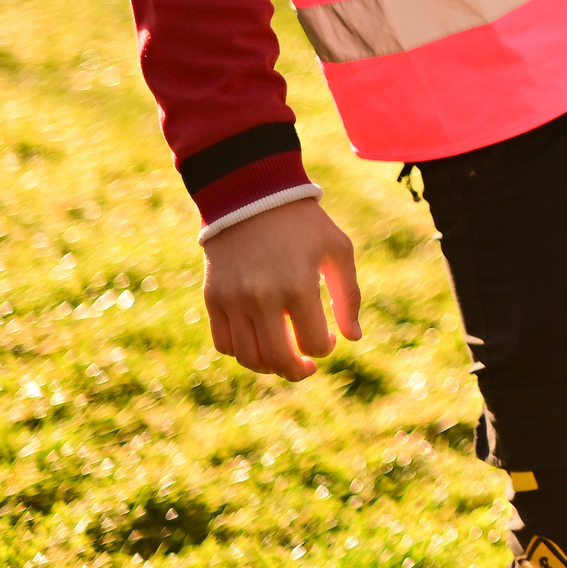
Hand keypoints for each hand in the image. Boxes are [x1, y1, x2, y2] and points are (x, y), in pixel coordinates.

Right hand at [202, 197, 362, 380]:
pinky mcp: (213, 299)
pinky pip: (224, 343)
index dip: (325, 348)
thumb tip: (353, 338)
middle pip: (278, 359)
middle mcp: (261, 297)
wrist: (252, 196)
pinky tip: (259, 342)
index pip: (313, 343)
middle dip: (297, 371)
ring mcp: (233, 300)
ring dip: (269, 367)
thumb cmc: (304, 224)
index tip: (328, 339)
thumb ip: (349, 296)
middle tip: (306, 367)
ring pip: (248, 357)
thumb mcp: (338, 250)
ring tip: (284, 358)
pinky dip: (242, 352)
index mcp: (298, 285)